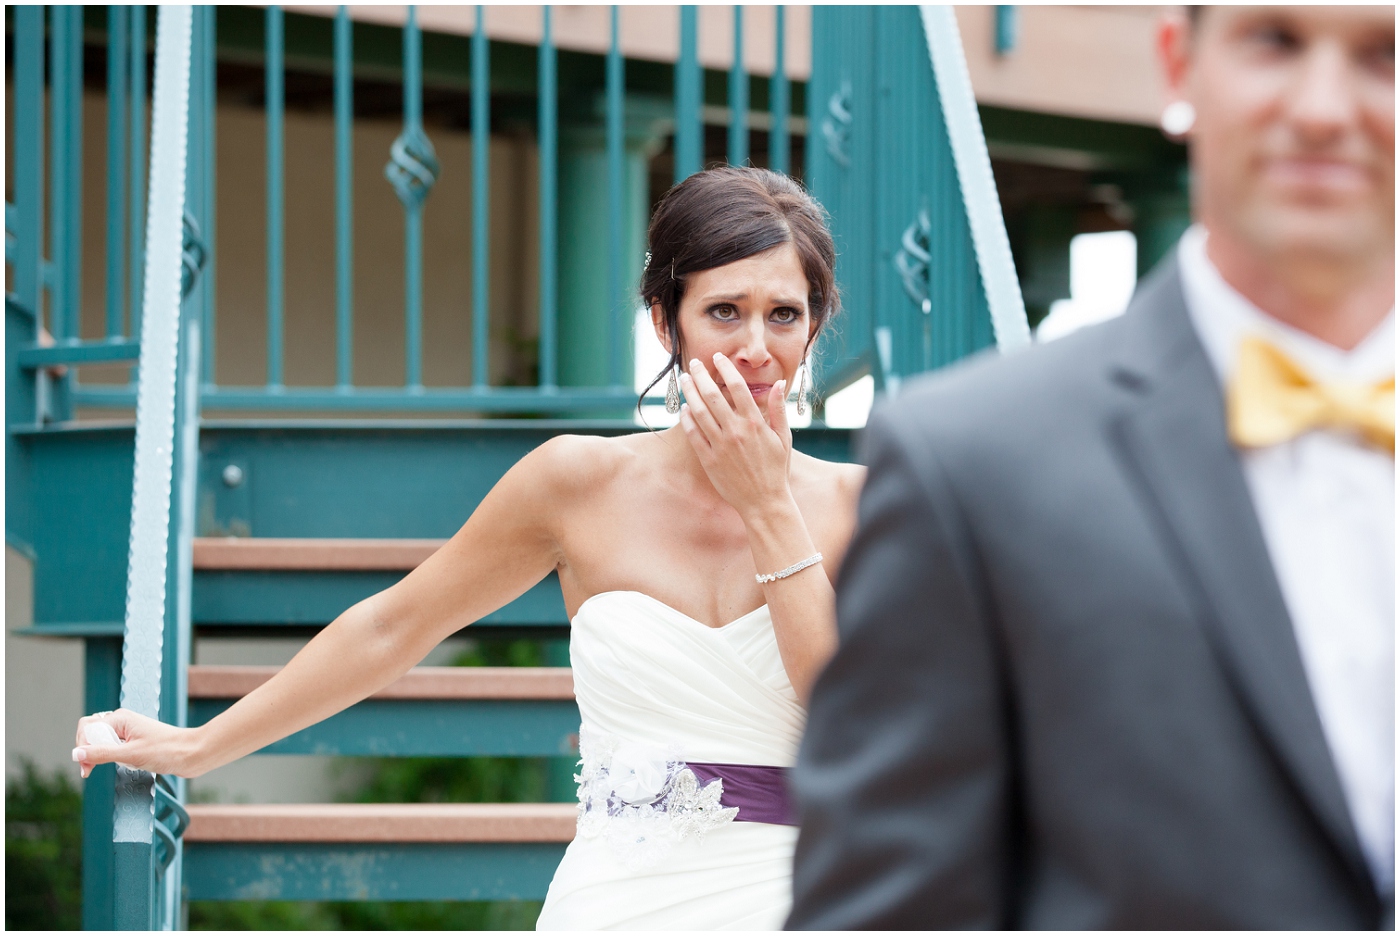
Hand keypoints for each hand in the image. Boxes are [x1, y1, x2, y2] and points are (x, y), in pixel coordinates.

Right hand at [73, 709, 203, 778]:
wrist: (192, 754)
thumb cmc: (167, 751)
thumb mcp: (130, 755)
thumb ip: (101, 753)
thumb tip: (76, 754)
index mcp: (120, 718)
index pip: (87, 728)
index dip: (82, 747)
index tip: (86, 768)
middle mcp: (123, 722)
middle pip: (92, 733)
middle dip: (87, 751)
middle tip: (89, 771)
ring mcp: (129, 731)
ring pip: (102, 741)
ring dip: (100, 755)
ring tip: (110, 766)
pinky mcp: (136, 741)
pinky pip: (114, 747)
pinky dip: (112, 757)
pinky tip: (122, 764)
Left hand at [678, 353, 794, 520]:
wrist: (764, 502)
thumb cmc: (776, 470)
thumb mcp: (784, 438)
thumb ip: (779, 409)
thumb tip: (779, 383)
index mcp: (755, 423)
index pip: (737, 386)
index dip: (725, 368)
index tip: (717, 358)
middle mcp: (736, 431)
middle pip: (713, 395)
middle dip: (701, 375)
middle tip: (694, 363)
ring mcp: (720, 445)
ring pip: (699, 412)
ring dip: (690, 393)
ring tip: (684, 380)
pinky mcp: (709, 460)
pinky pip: (693, 434)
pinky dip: (687, 419)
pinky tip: (684, 408)